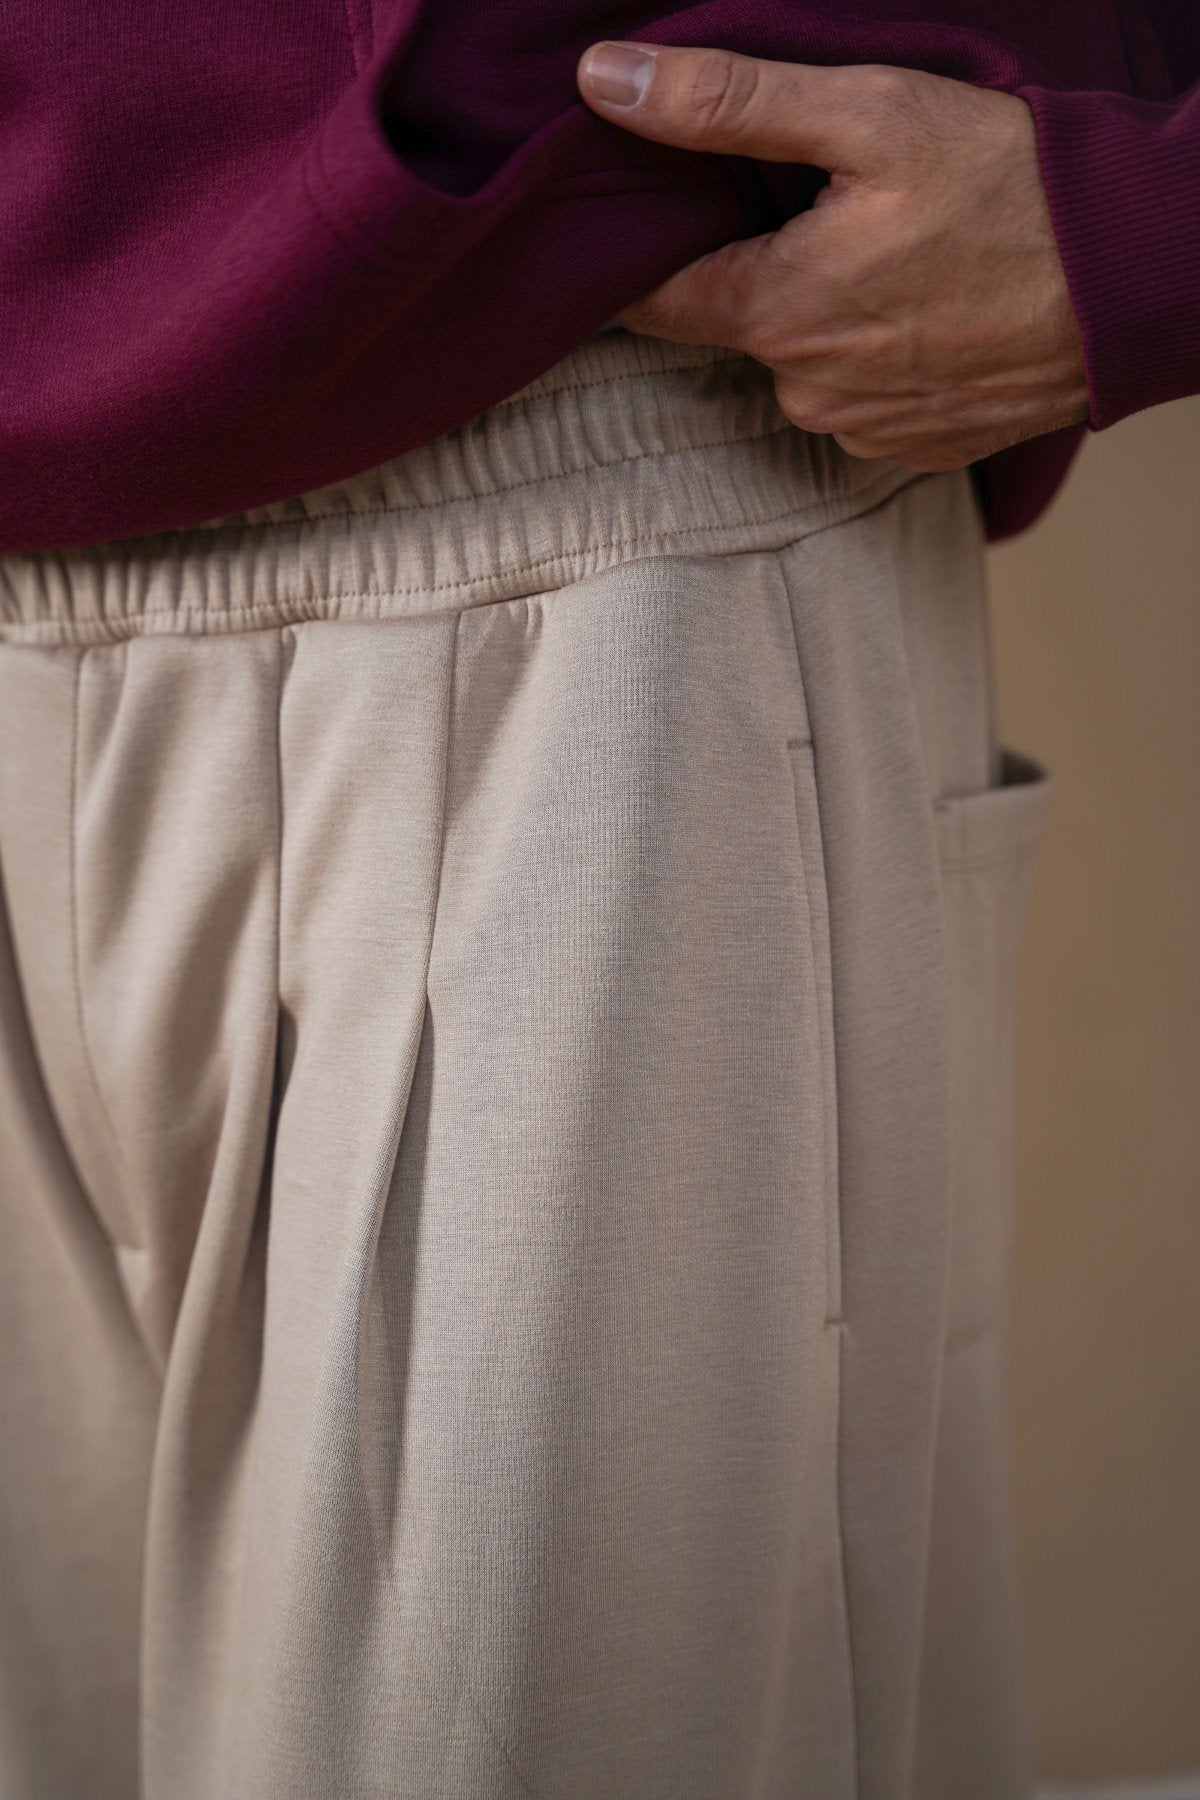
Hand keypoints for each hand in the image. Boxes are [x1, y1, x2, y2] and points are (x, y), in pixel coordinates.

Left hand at [576, 43, 1089, 470]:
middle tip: (831, 213)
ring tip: (897, 260)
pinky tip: (928, 312)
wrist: (1133, 281)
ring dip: (829, 317)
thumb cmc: (1011, 189)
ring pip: (803, 365)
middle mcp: (805, 391)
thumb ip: (727, 101)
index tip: (666, 219)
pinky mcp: (914, 450)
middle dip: (765, 270)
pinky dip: (880, 357)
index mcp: (776, 312)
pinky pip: (862, 400)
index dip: (649, 255)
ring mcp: (861, 430)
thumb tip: (604, 82)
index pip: (652, 301)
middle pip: (738, 325)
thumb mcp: (869, 114)